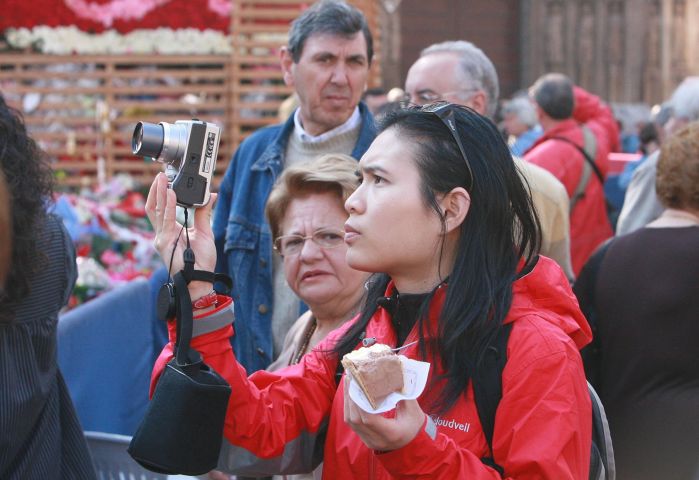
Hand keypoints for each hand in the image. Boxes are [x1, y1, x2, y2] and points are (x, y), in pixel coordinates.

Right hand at [145, 173, 217, 298]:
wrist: (200, 279)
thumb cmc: (202, 261)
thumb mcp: (204, 231)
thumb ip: (203, 212)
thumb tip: (210, 195)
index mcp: (171, 231)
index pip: (161, 209)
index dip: (161, 194)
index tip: (166, 179)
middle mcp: (163, 234)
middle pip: (154, 207)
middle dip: (156, 190)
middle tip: (161, 174)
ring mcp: (162, 238)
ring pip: (157, 211)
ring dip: (160, 193)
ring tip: (163, 179)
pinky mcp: (165, 242)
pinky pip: (166, 220)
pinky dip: (168, 206)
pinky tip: (171, 194)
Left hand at [343, 375, 424, 450]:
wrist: (412, 444)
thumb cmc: (414, 425)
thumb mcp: (413, 410)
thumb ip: (402, 394)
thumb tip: (392, 375)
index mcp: (391, 434)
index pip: (369, 419)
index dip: (361, 401)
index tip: (358, 383)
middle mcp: (377, 440)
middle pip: (356, 419)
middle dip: (351, 397)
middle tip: (350, 378)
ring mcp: (369, 441)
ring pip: (350, 421)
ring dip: (348, 401)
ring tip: (348, 383)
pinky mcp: (364, 438)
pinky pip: (351, 423)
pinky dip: (349, 407)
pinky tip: (350, 394)